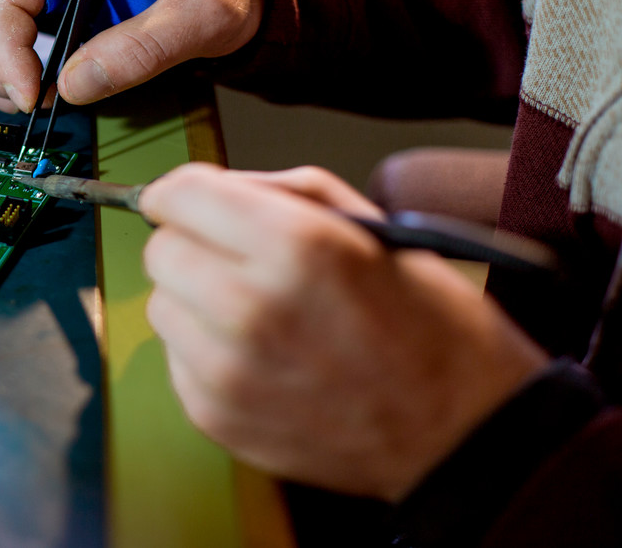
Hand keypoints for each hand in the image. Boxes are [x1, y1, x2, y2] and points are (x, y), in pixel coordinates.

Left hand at [139, 163, 549, 501]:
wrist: (461, 432)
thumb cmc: (425, 324)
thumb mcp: (369, 226)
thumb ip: (279, 193)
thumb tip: (210, 188)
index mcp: (296, 246)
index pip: (179, 195)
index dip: (181, 193)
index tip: (189, 201)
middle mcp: (252, 306)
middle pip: (160, 251)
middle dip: (191, 246)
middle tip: (236, 262)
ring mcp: (228, 370)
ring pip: (161, 306)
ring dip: (194, 301)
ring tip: (256, 314)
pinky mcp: (216, 416)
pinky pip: (176, 359)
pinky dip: (204, 353)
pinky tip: (259, 357)